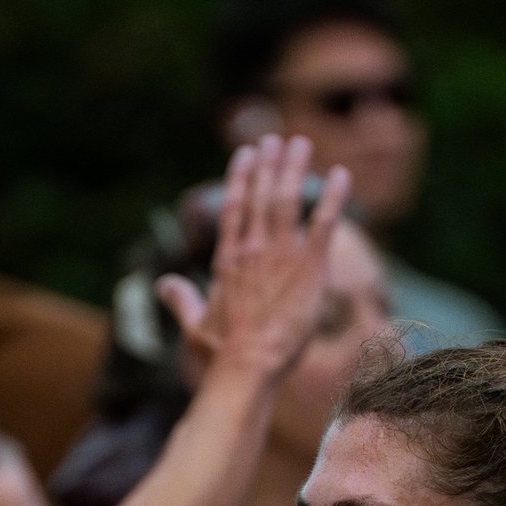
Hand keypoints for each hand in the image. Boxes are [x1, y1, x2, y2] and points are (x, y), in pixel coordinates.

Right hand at [156, 134, 349, 382]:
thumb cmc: (221, 354)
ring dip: (295, 169)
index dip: (241, 177)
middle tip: (276, 139)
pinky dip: (334, 198)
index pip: (235, 208)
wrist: (249, 366)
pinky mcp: (310, 267)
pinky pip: (324, 224)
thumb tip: (162, 286)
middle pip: (262, 196)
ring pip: (288, 200)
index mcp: (228, 260)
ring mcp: (281, 256)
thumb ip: (181, 300)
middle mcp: (253, 250)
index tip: (246, 154)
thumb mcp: (194, 326)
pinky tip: (343, 176)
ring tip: (301, 144)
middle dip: (270, 164)